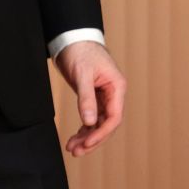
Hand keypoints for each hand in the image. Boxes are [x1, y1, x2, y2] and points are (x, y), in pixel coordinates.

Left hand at [55, 41, 126, 155]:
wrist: (72, 38)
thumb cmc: (80, 51)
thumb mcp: (82, 74)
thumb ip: (86, 98)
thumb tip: (89, 122)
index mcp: (117, 88)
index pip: (114, 117)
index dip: (101, 133)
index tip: (87, 144)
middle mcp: (113, 94)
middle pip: (106, 124)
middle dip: (92, 139)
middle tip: (76, 151)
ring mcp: (103, 96)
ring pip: (98, 123)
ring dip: (86, 136)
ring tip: (71, 148)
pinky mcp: (93, 96)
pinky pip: (91, 117)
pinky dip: (83, 128)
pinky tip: (75, 137)